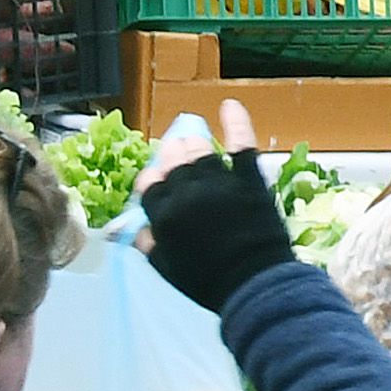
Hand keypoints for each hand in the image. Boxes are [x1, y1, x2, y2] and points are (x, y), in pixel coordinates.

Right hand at [138, 99, 299, 316]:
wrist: (255, 283)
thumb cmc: (209, 282)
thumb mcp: (168, 269)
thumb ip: (149, 244)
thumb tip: (135, 230)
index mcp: (166, 214)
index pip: (149, 184)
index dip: (151, 183)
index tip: (156, 187)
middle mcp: (188, 191)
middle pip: (171, 161)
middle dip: (169, 160)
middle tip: (174, 163)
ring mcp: (219, 182)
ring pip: (198, 150)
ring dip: (190, 144)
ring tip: (190, 143)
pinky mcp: (248, 178)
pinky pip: (240, 143)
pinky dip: (236, 122)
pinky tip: (229, 106)